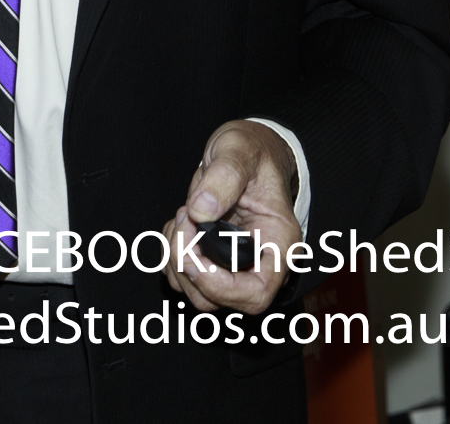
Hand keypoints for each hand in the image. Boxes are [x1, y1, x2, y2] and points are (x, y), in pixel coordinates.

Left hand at [163, 120, 302, 314]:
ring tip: (182, 215)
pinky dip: (170, 254)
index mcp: (278, 243)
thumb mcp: (240, 150)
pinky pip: (183, 276)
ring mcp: (234, 264)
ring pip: (197, 292)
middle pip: (220, 299)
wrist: (246, 149)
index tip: (194, 258)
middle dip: (189, 266)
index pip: (256, 293)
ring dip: (176, 259)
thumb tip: (202, 211)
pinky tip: (178, 224)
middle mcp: (258, 262)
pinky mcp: (212, 259)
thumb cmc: (252, 150)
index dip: (220, 286)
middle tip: (183, 219)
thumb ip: (225, 176)